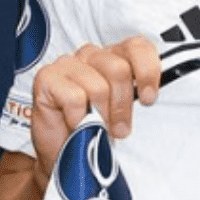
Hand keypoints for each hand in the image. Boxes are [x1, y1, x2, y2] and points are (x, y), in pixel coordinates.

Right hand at [29, 36, 159, 189]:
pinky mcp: (47, 77)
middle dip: (123, 106)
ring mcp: (68, 63)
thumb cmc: (95, 127)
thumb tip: (151, 94)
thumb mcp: (124, 108)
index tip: (149, 98)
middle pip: (119, 70)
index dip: (147, 71)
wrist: (65, 152)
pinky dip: (78, 118)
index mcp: (114, 55)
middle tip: (120, 129)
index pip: (138, 47)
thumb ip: (138, 93)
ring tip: (97, 129)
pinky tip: (75, 124)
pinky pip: (74, 98)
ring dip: (100, 116)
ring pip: (98, 87)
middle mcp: (92, 54)